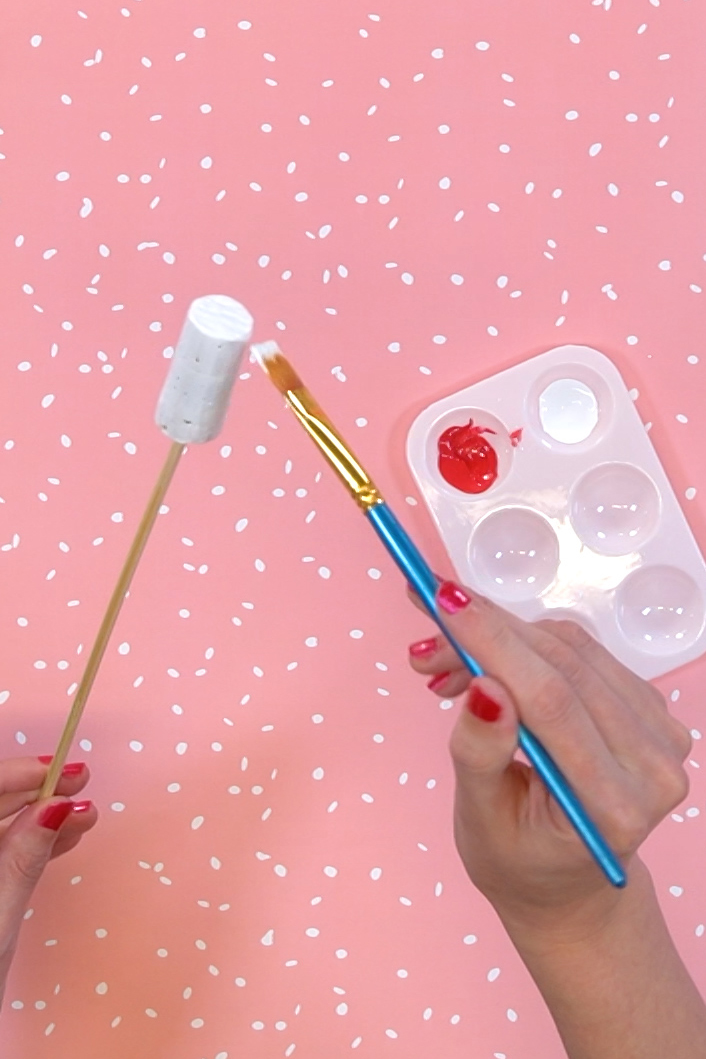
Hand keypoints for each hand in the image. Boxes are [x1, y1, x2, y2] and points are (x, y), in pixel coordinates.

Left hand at [0, 756, 96, 1004]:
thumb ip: (24, 857)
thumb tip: (56, 804)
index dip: (15, 773)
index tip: (57, 771)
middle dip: (34, 792)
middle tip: (79, 783)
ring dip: (40, 818)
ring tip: (84, 816)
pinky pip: (1, 854)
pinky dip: (31, 845)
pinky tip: (63, 839)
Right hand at [408, 581, 690, 937]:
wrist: (568, 883)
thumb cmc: (520, 862)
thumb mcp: (482, 821)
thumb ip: (481, 754)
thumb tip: (482, 686)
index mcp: (614, 807)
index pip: (551, 701)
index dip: (493, 644)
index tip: (442, 601)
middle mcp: (654, 765)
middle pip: (563, 665)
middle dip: (485, 630)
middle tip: (425, 610)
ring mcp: (660, 733)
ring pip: (571, 648)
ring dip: (500, 635)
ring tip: (442, 660)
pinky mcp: (649, 707)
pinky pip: (583, 652)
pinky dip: (525, 646)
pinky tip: (485, 667)